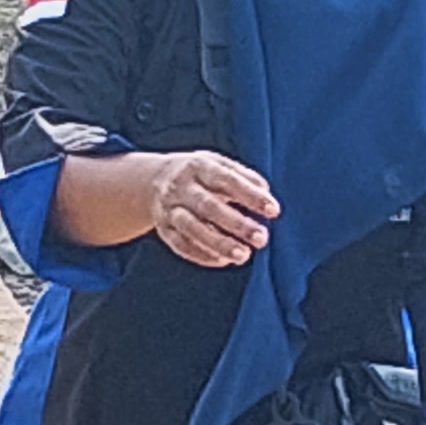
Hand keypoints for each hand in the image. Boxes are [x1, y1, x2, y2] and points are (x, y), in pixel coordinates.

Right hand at [149, 151, 277, 267]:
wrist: (152, 180)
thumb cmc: (199, 174)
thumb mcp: (218, 164)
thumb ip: (243, 176)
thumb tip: (265, 192)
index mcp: (198, 166)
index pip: (226, 180)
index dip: (250, 196)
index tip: (274, 210)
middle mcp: (180, 188)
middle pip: (208, 207)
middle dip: (236, 224)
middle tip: (262, 238)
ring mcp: (169, 209)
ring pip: (191, 229)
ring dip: (218, 244)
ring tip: (244, 255)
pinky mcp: (164, 229)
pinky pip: (181, 245)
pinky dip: (203, 255)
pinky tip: (225, 260)